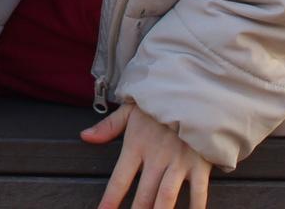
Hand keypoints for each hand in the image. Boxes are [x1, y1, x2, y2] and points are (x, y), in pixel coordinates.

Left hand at [81, 101, 211, 208]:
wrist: (194, 88)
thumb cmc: (161, 101)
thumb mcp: (131, 109)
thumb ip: (109, 126)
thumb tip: (84, 136)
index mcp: (136, 145)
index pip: (119, 179)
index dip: (110, 200)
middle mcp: (156, 157)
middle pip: (143, 195)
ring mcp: (179, 162)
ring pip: (166, 197)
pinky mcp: (200, 163)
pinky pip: (198, 192)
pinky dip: (195, 207)